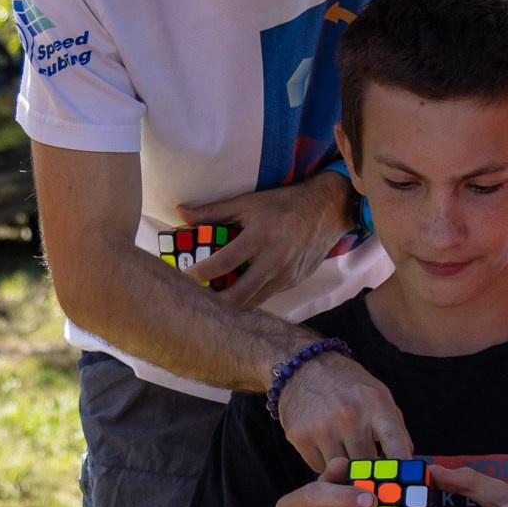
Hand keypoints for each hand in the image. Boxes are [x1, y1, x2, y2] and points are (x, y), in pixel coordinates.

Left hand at [178, 171, 353, 306]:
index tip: (183, 278)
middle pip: (238, 294)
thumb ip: (213, 211)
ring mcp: (286, 275)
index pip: (224, 262)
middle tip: (195, 300)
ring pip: (253, 302)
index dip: (201, 273)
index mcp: (260, 236)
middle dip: (214, 302)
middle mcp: (274, 260)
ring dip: (231, 303)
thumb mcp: (248, 202)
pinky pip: (266, 296)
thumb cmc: (283, 204)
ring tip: (212, 300)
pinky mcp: (294, 282)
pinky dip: (250, 297)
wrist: (326, 210)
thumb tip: (181, 212)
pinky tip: (237, 293)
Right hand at [275, 349, 411, 471]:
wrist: (303, 367)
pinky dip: (325, 465)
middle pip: (367, 464)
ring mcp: (322, 427)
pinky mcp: (300, 436)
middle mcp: (349, 415)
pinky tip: (327, 450)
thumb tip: (406, 463)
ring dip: (346, 471)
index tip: (407, 486)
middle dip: (372, 474)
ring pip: (342, 470)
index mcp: (375, 403)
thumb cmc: (347, 385)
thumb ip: (395, 428)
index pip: (396, 444)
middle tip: (374, 481)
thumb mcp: (379, 395)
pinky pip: (318, 467)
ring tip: (347, 459)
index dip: (403, 469)